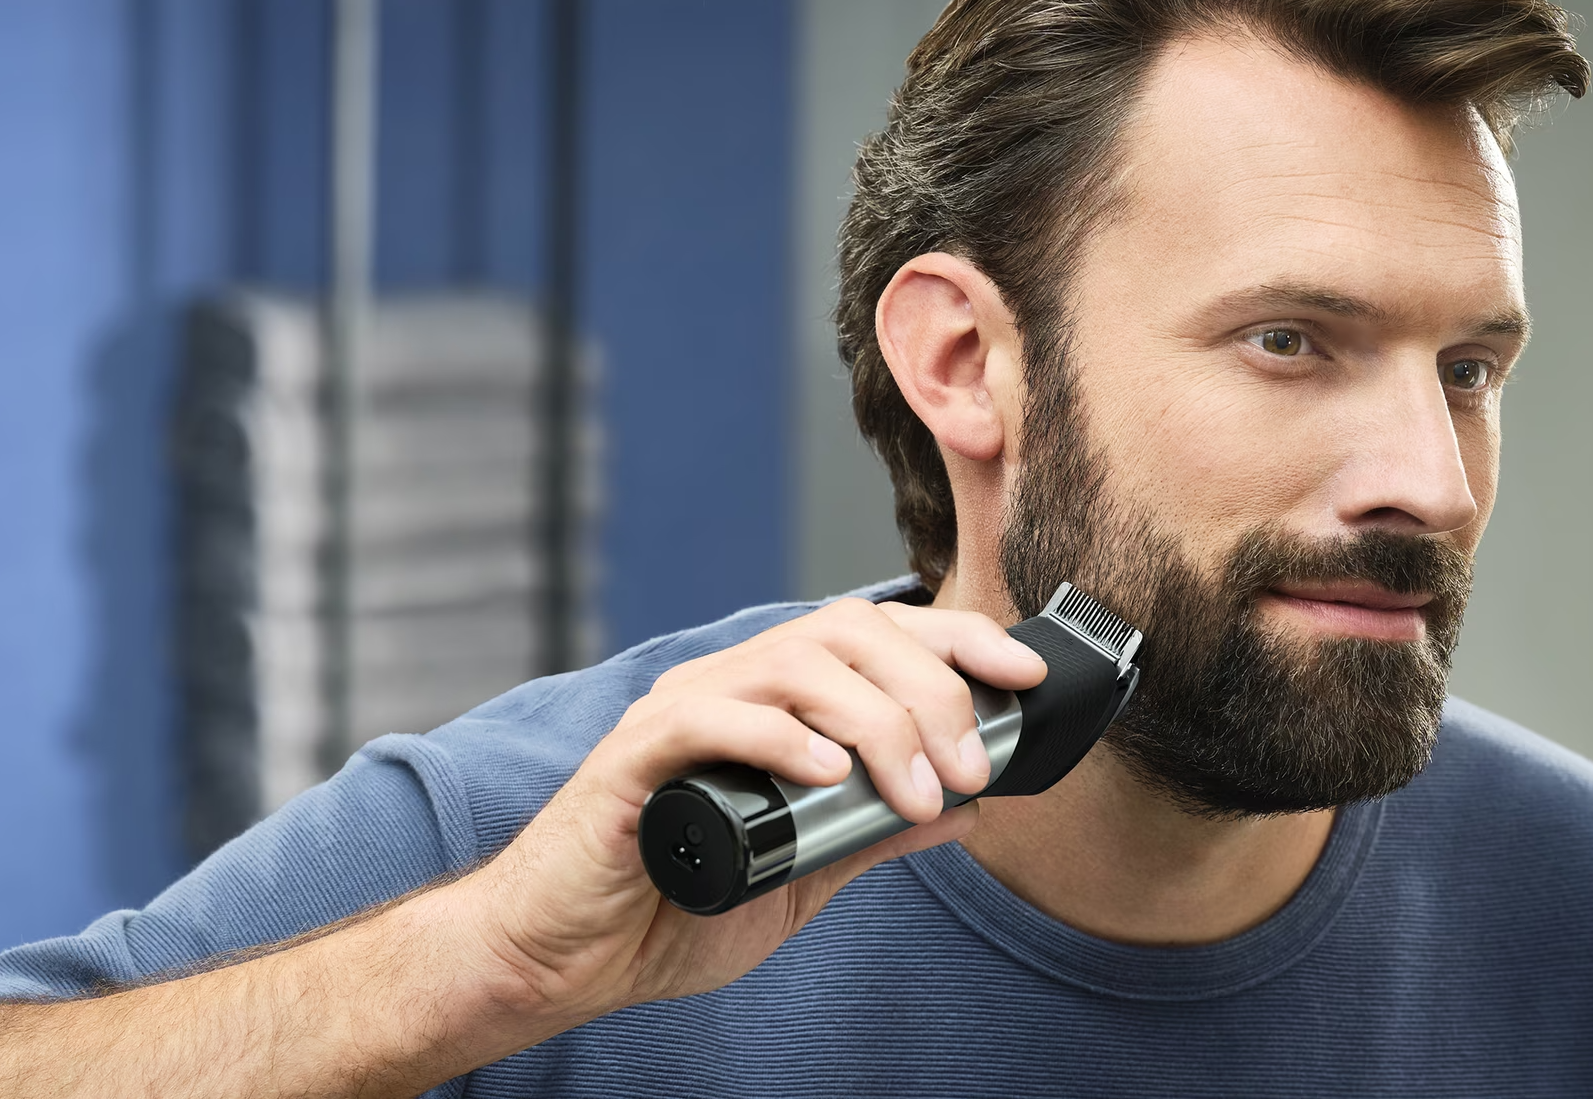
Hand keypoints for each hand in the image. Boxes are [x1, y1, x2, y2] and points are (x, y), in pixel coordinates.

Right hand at [454, 598, 1047, 1027]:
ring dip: (873, 719)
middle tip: (966, 769)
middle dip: (929, 691)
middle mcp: (733, 687)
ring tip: (913, 787)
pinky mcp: (634, 757)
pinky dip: (776, 736)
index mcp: (777, 702)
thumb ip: (878, 832)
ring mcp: (681, 713)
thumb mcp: (808, 871)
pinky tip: (823, 771)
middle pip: (848, 633)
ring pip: (792, 664)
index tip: (1024, 676)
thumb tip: (971, 808)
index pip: (879, 636)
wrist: (568, 958)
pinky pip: (708, 719)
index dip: (958, 641)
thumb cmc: (675, 906)